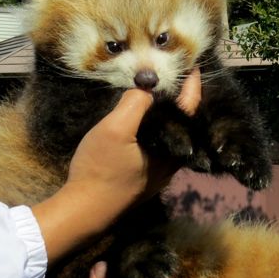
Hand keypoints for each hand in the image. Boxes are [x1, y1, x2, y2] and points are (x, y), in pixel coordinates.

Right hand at [67, 67, 201, 201]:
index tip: (194, 66)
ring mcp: (159, 171)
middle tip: (176, 76)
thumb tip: (147, 87)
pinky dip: (156, 129)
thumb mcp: (115, 129)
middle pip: (184, 122)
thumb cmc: (100, 169)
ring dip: (168, 114)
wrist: (84, 211)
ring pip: (171, 136)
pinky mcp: (145, 177)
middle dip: (182, 98)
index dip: (192, 84)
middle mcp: (171, 160)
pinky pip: (159, 146)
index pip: (189, 108)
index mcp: (171, 146)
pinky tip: (144, 123)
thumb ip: (135, 104)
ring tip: (160, 95)